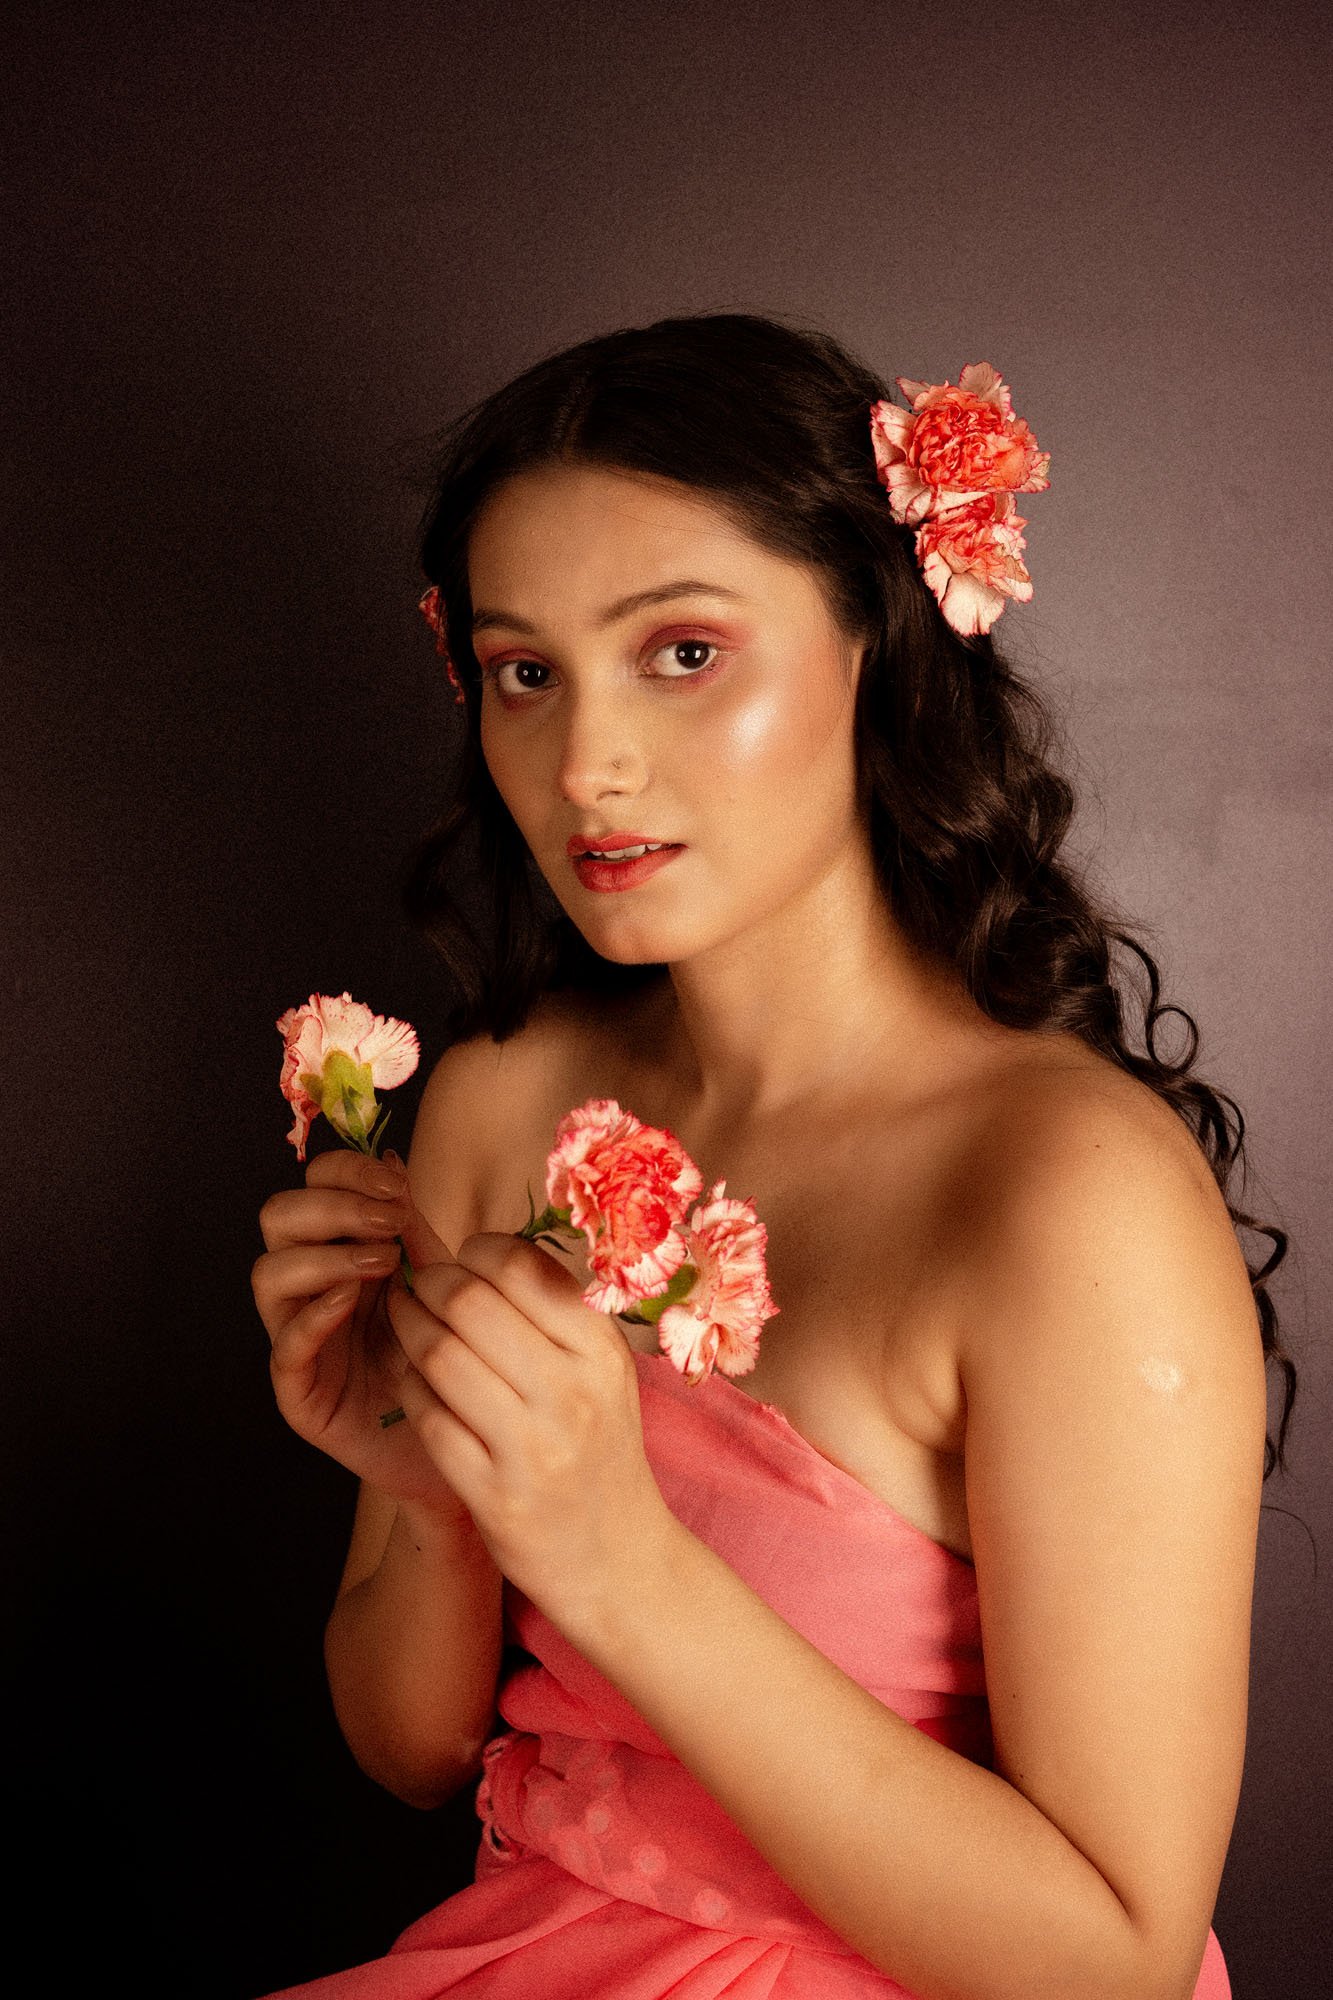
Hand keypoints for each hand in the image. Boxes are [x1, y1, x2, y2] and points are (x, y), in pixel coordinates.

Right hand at [252, 1149, 470, 1515]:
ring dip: (325, 1254)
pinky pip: (284, 1346)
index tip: (398, 1186)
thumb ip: (412, 1227)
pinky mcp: (298, 1392)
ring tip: (382, 1264)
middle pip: (277, 1217)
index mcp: (339, 1249)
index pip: (312, 1186)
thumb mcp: (437, 1283)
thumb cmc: (449, 1358)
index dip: (346, 1173)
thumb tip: (393, 1157)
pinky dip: (314, 1314)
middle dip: (333, 1206)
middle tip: (390, 1223)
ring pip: (267, 1274)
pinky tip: (353, 1300)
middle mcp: (309, 1286)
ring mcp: (297, 1338)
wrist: (463, 1443)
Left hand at [387, 1231, 674, 1635]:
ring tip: (403, 1323)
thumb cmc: (599, 1447)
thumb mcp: (601, 1372)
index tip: (461, 1259)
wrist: (618, 1559)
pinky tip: (412, 1382)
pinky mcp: (494, 1494)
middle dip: (428, 1284)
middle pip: (469, 1302)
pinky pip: (428, 1418)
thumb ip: (553, 1312)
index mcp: (600, 1350)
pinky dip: (408, 1389)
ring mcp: (532, 1448)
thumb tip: (483, 1249)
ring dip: (407, 1330)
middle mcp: (572, 1393)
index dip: (474, 1251)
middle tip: (417, 1286)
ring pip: (439, 1356)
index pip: (519, 1265)